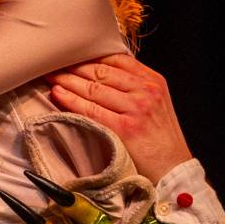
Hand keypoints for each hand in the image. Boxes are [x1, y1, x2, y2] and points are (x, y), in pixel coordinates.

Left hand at [46, 51, 191, 183]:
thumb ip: (135, 87)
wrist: (173, 169)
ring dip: (67, 80)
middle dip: (74, 66)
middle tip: (53, 62)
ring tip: (50, 75)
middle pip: (101, 71)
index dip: (90, 55)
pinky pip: (90, 109)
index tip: (71, 55)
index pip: (115, 59)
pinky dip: (71, 100)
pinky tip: (58, 93)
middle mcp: (145, 91)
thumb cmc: (161, 140)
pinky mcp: (124, 128)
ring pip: (93, 88)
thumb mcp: (156, 103)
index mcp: (152, 81)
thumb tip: (102, 74)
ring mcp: (135, 109)